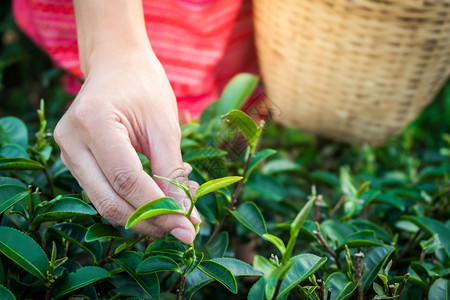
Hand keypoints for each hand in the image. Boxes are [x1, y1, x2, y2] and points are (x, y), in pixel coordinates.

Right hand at [54, 48, 200, 242]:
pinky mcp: (74, 160)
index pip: (126, 180)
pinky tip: (158, 201)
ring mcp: (67, 152)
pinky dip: (132, 204)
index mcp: (94, 122)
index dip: (158, 209)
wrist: (118, 65)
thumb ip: (172, 171)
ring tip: (177, 212)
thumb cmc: (145, 86)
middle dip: (150, 221)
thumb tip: (186, 216)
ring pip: (104, 203)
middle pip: (109, 200)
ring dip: (143, 216)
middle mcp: (71, 140)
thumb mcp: (165, 125)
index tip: (189, 227)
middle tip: (184, 229)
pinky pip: (103, 193)